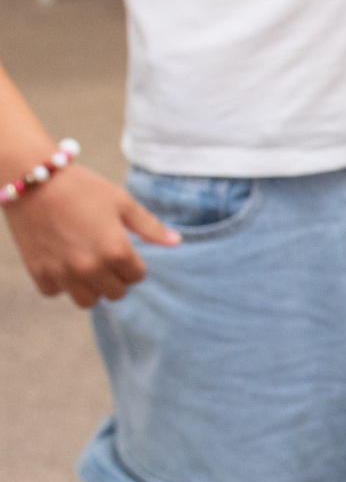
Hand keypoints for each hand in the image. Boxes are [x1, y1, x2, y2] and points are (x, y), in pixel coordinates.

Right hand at [3, 163, 177, 306]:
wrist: (33, 180)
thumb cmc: (82, 188)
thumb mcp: (121, 202)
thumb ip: (149, 226)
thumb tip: (175, 242)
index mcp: (116, 251)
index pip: (137, 276)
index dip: (134, 264)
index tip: (124, 250)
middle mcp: (91, 267)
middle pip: (116, 292)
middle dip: (116, 278)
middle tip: (106, 259)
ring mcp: (63, 272)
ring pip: (87, 300)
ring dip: (91, 287)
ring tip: (87, 267)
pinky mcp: (39, 271)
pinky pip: (54, 291)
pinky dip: (59, 282)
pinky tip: (61, 264)